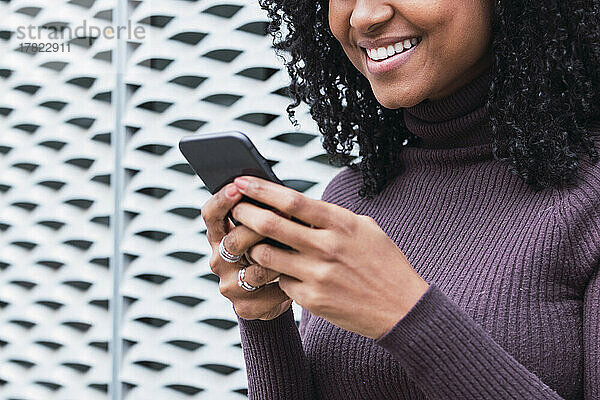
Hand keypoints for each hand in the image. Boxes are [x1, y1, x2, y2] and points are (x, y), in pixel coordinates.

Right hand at [201, 182, 292, 320]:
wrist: (278, 293)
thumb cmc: (275, 250)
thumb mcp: (267, 230)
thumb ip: (266, 214)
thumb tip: (279, 194)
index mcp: (219, 236)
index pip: (211, 215)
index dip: (221, 200)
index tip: (237, 186)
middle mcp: (219, 260)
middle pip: (234, 240)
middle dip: (260, 226)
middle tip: (284, 214)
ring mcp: (229, 285)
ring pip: (256, 268)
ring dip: (280, 257)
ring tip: (299, 247)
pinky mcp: (245, 307)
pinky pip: (270, 292)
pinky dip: (289, 282)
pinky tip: (301, 275)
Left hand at [230, 176, 429, 338]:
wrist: (402, 308)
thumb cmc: (384, 262)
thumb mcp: (364, 228)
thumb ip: (331, 217)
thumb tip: (297, 205)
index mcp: (341, 224)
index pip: (292, 201)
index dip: (262, 189)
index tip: (243, 182)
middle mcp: (327, 248)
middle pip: (271, 225)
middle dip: (245, 213)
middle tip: (234, 207)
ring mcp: (318, 275)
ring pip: (266, 255)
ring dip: (252, 245)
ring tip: (249, 240)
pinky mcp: (312, 300)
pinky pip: (281, 281)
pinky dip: (276, 273)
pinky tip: (277, 269)